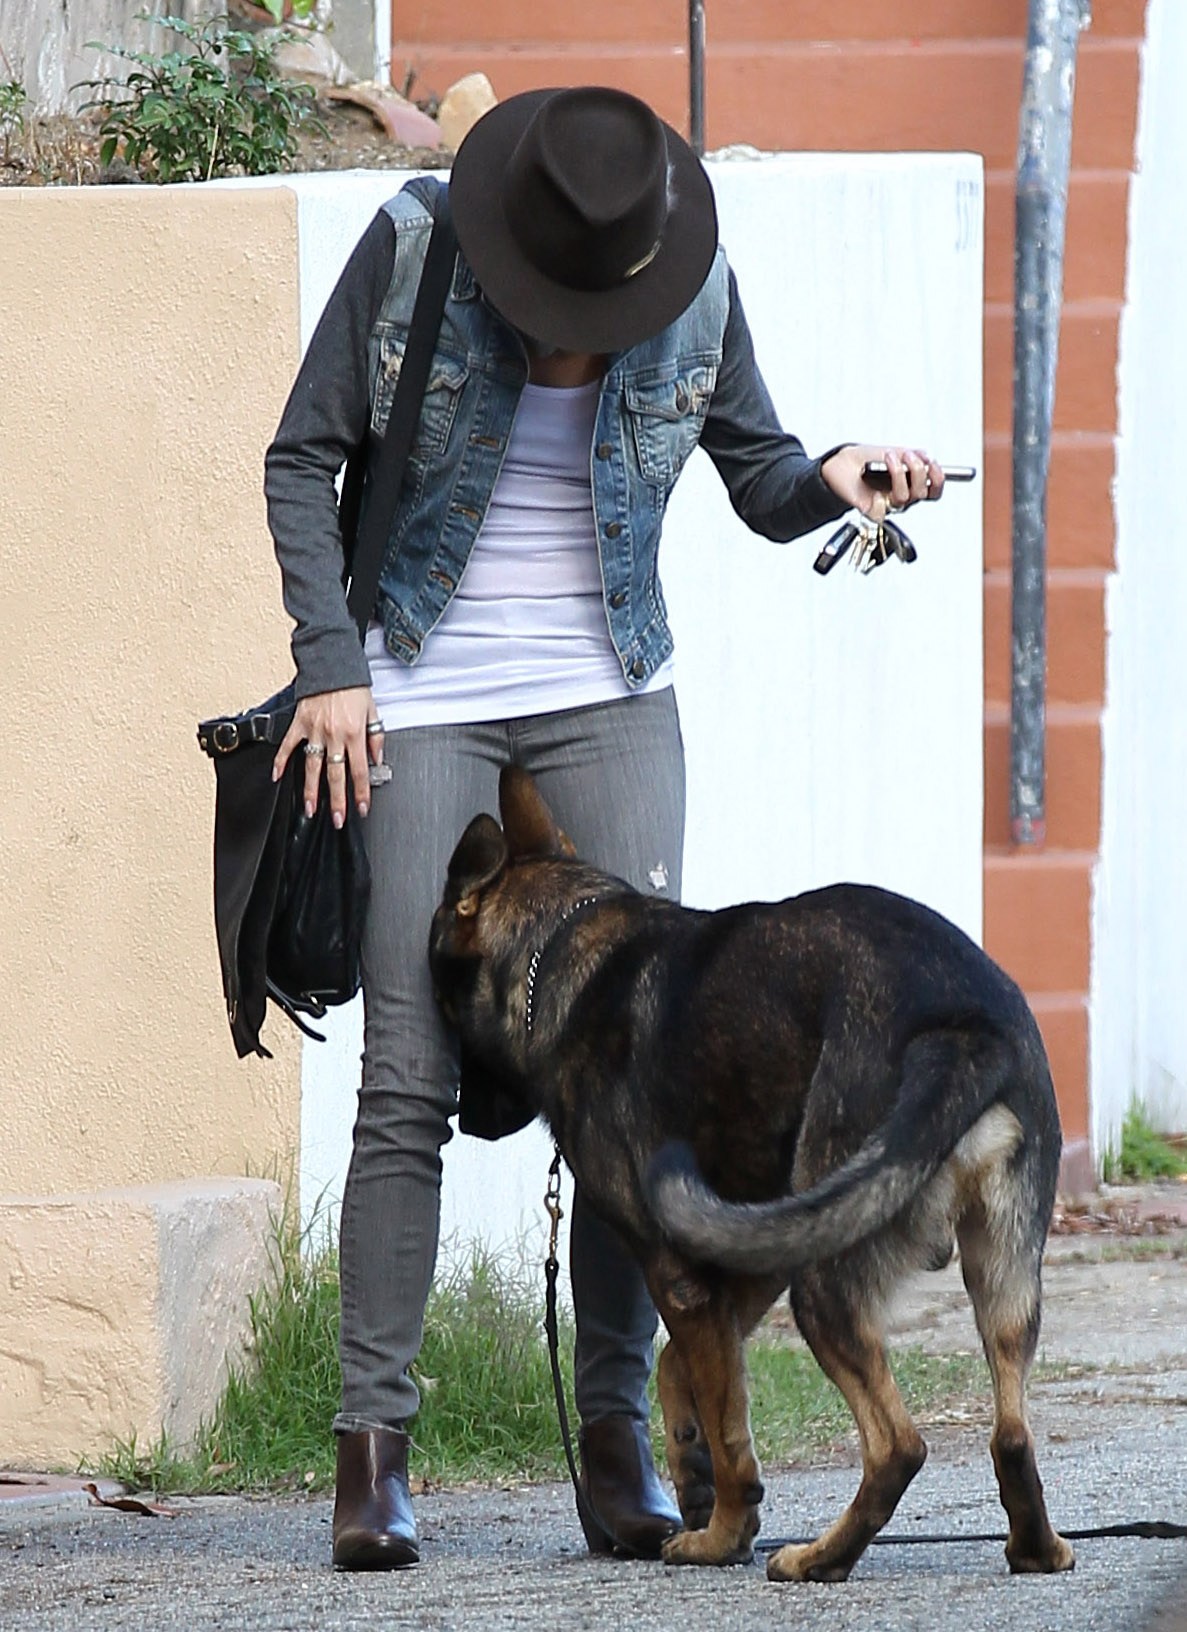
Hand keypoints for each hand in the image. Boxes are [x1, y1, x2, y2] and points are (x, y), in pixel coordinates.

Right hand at [272, 685, 383, 828]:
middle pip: (336, 775)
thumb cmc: (353, 686)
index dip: (361, 792)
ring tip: (310, 809)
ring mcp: (314, 730)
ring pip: (311, 767)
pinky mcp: (299, 723)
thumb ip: (376, 736)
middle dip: (337, 801)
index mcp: (355, 733)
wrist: (332, 663)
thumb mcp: (373, 710)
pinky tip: (277, 777)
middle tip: (337, 819)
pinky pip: (288, 745)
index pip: (360, 770)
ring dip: (310, 790)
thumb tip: (378, 759)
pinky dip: (280, 761)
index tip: (362, 808)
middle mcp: (334, 735)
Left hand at [821, 445, 944, 520]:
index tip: (932, 462)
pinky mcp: (872, 511)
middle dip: (918, 471)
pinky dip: (878, 500)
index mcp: (909, 483)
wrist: (836, 467)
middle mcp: (901, 495)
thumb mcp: (887, 451)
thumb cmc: (861, 461)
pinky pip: (881, 513)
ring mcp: (887, 504)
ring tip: (889, 457)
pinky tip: (873, 490)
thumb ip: (907, 454)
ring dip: (898, 474)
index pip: (934, 489)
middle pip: (922, 493)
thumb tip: (925, 457)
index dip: (938, 478)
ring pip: (904, 498)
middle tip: (907, 455)